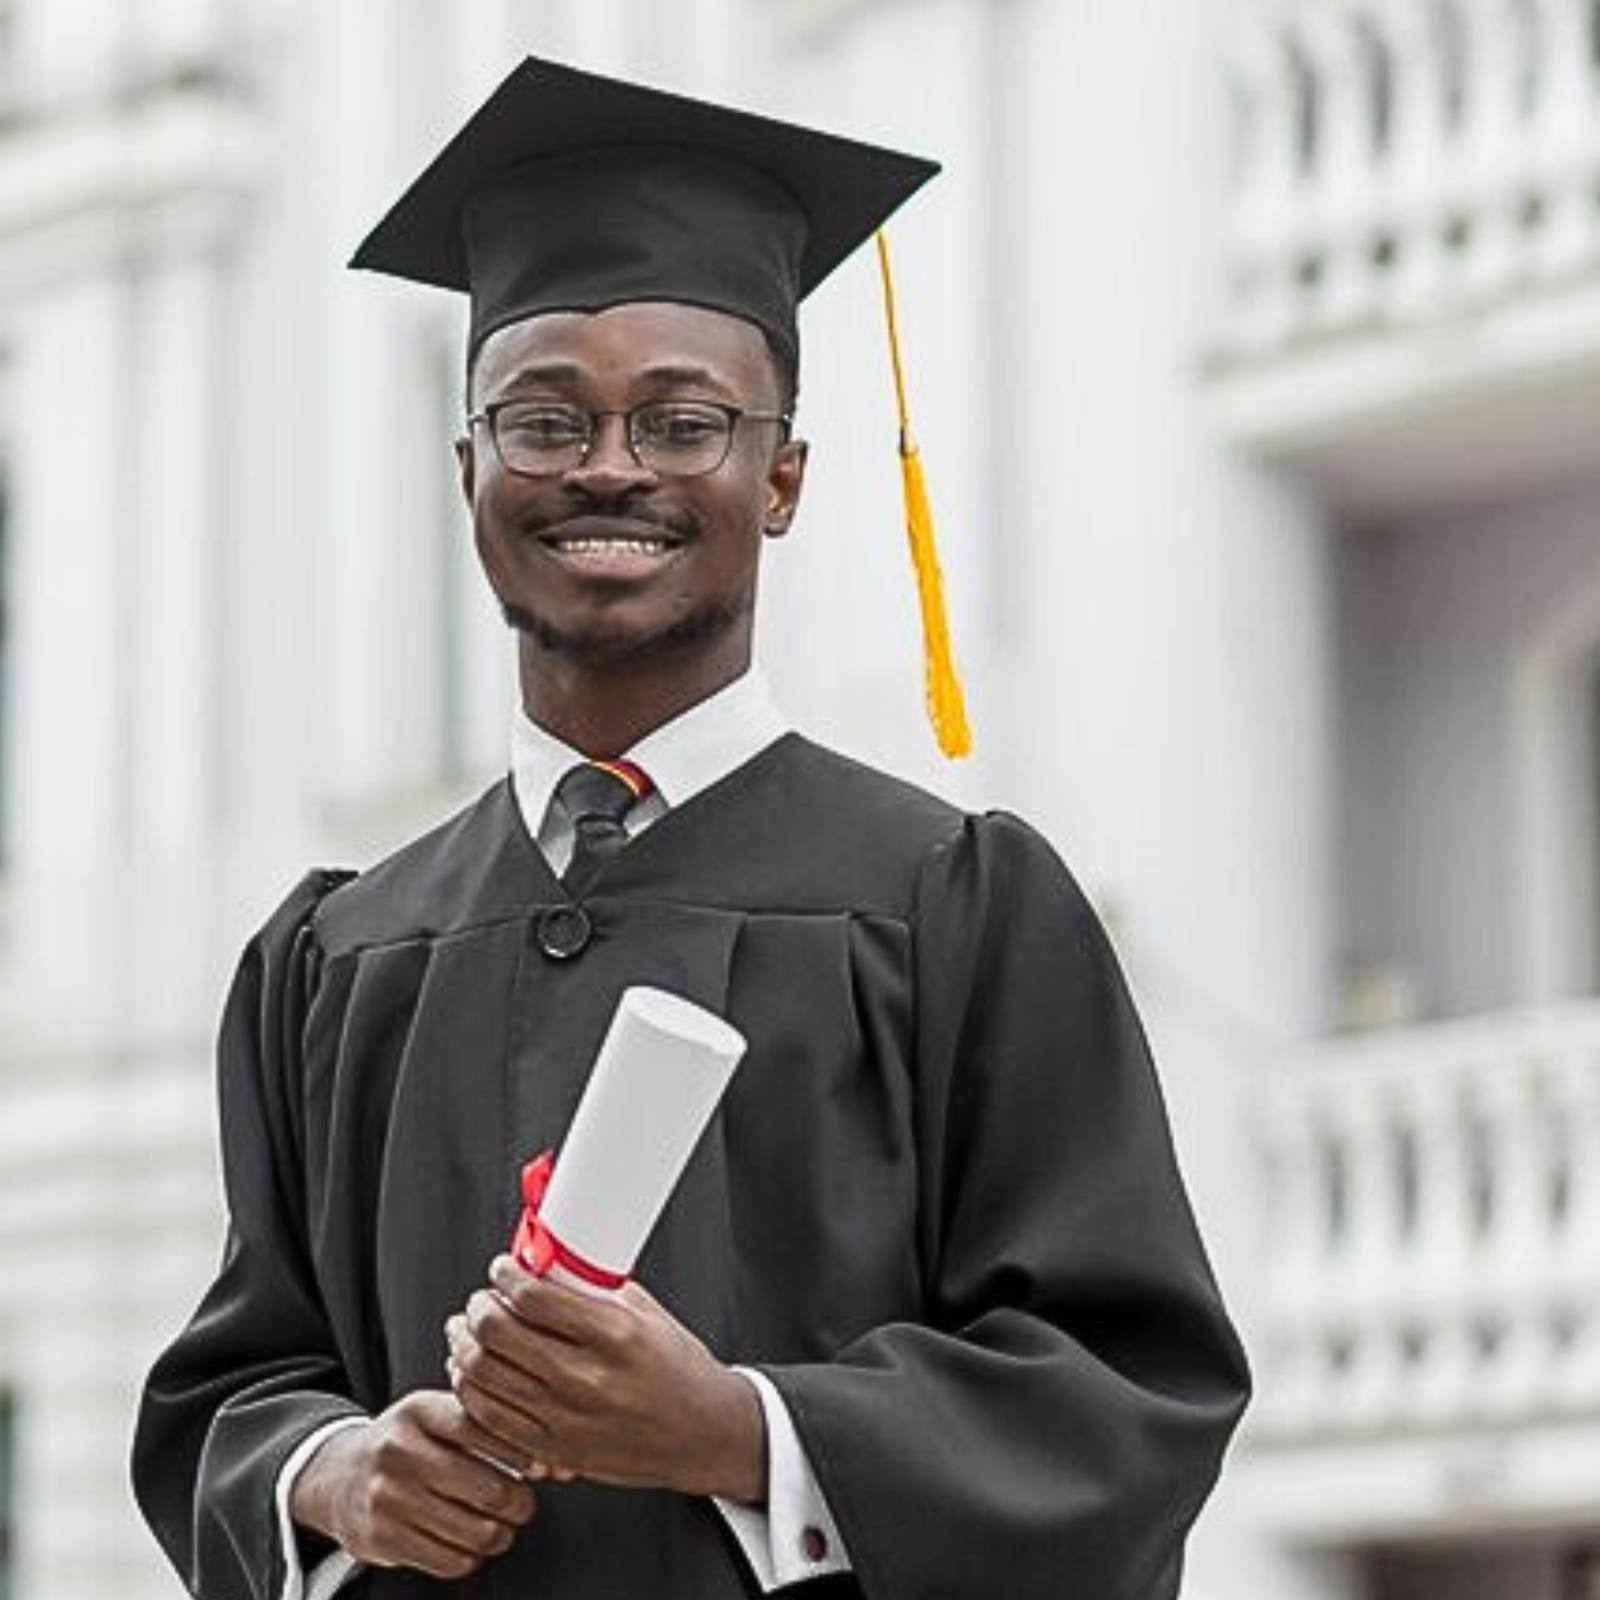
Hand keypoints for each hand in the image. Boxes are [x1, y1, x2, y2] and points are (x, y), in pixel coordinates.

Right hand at [289, 1390, 536, 1579]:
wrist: (340, 1477)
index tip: (541, 1467)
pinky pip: (449, 1560)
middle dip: (518, 1502)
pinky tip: (471, 1543)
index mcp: (418, 1410)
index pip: (485, 1428)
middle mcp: (398, 1450)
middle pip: (487, 1487)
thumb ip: (489, 1427)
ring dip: (500, 1534)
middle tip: (523, 1505)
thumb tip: (553, 1464)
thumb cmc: (410, 1443)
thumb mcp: (437, 1416)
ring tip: (503, 1527)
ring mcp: (386, 1496)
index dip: (522, 1452)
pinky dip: (471, 1557)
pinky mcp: (382, 1539)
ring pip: (473, 1530)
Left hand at [446, 1255, 766, 1502]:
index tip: (501, 1269)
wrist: (703, 1433)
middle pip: (499, 1336)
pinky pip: (492, 1421)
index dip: (505, 1276)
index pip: (535, 1298)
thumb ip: (595, 1290)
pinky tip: (475, 1374)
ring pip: (486, 1378)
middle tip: (482, 1299)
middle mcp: (589, 1379)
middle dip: (479, 1308)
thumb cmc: (677, 1369)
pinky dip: (474, 1392)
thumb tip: (548, 1262)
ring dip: (466, 1347)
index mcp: (615, 1335)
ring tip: (468, 1332)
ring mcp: (569, 1420)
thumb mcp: (645, 1314)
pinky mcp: (557, 1452)